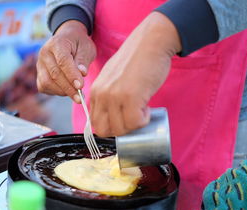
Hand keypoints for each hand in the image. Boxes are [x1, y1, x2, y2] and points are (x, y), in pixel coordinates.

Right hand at [36, 20, 95, 102]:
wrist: (67, 38)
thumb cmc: (78, 44)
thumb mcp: (86, 48)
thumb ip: (83, 60)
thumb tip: (82, 74)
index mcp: (57, 43)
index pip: (63, 61)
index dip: (72, 75)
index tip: (81, 86)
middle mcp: (44, 53)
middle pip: (55, 74)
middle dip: (69, 88)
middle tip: (80, 97)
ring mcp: (39, 64)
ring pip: (47, 83)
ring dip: (62, 91)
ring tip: (75, 94)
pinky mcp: (38, 74)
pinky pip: (44, 87)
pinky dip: (55, 92)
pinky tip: (66, 91)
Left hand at [90, 12, 181, 136]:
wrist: (151, 42)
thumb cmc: (136, 59)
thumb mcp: (113, 77)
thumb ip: (108, 94)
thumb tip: (113, 115)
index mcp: (96, 91)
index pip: (95, 122)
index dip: (110, 126)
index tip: (123, 121)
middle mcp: (101, 95)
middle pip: (104, 130)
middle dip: (120, 131)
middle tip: (133, 119)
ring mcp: (115, 97)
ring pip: (120, 129)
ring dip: (134, 125)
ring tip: (142, 110)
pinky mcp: (131, 97)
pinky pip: (135, 123)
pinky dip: (144, 120)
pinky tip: (148, 108)